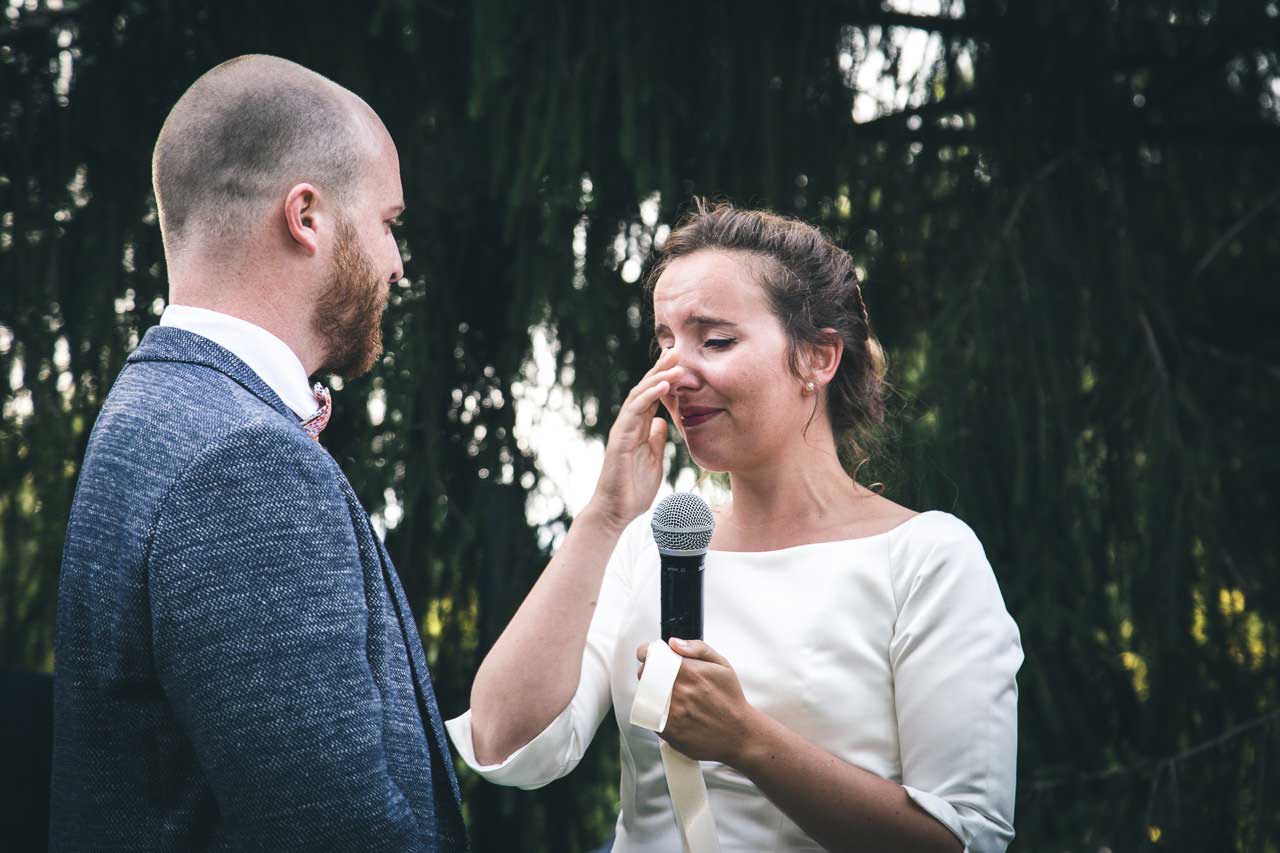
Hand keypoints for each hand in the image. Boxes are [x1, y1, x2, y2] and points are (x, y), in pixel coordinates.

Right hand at [588, 348, 682, 528]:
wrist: (617, 510)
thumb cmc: (634, 488)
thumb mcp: (653, 459)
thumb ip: (656, 439)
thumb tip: (663, 423)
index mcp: (638, 428)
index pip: (652, 396)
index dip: (665, 378)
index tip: (681, 362)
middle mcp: (629, 424)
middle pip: (645, 389)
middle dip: (661, 369)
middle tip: (677, 350)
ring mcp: (623, 429)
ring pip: (640, 395)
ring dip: (658, 377)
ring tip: (675, 363)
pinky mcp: (620, 438)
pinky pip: (635, 411)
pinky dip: (649, 395)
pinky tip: (663, 384)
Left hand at [637, 638, 757, 765]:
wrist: (739, 734)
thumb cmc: (730, 699)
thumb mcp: (722, 665)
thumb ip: (698, 648)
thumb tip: (673, 643)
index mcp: (689, 672)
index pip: (650, 656)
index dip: (646, 654)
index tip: (649, 656)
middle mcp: (678, 691)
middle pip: (644, 675)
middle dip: (649, 673)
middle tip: (660, 677)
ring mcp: (672, 713)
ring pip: (644, 695)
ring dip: (649, 692)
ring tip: (665, 694)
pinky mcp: (668, 732)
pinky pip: (650, 716)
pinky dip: (654, 710)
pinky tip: (670, 710)